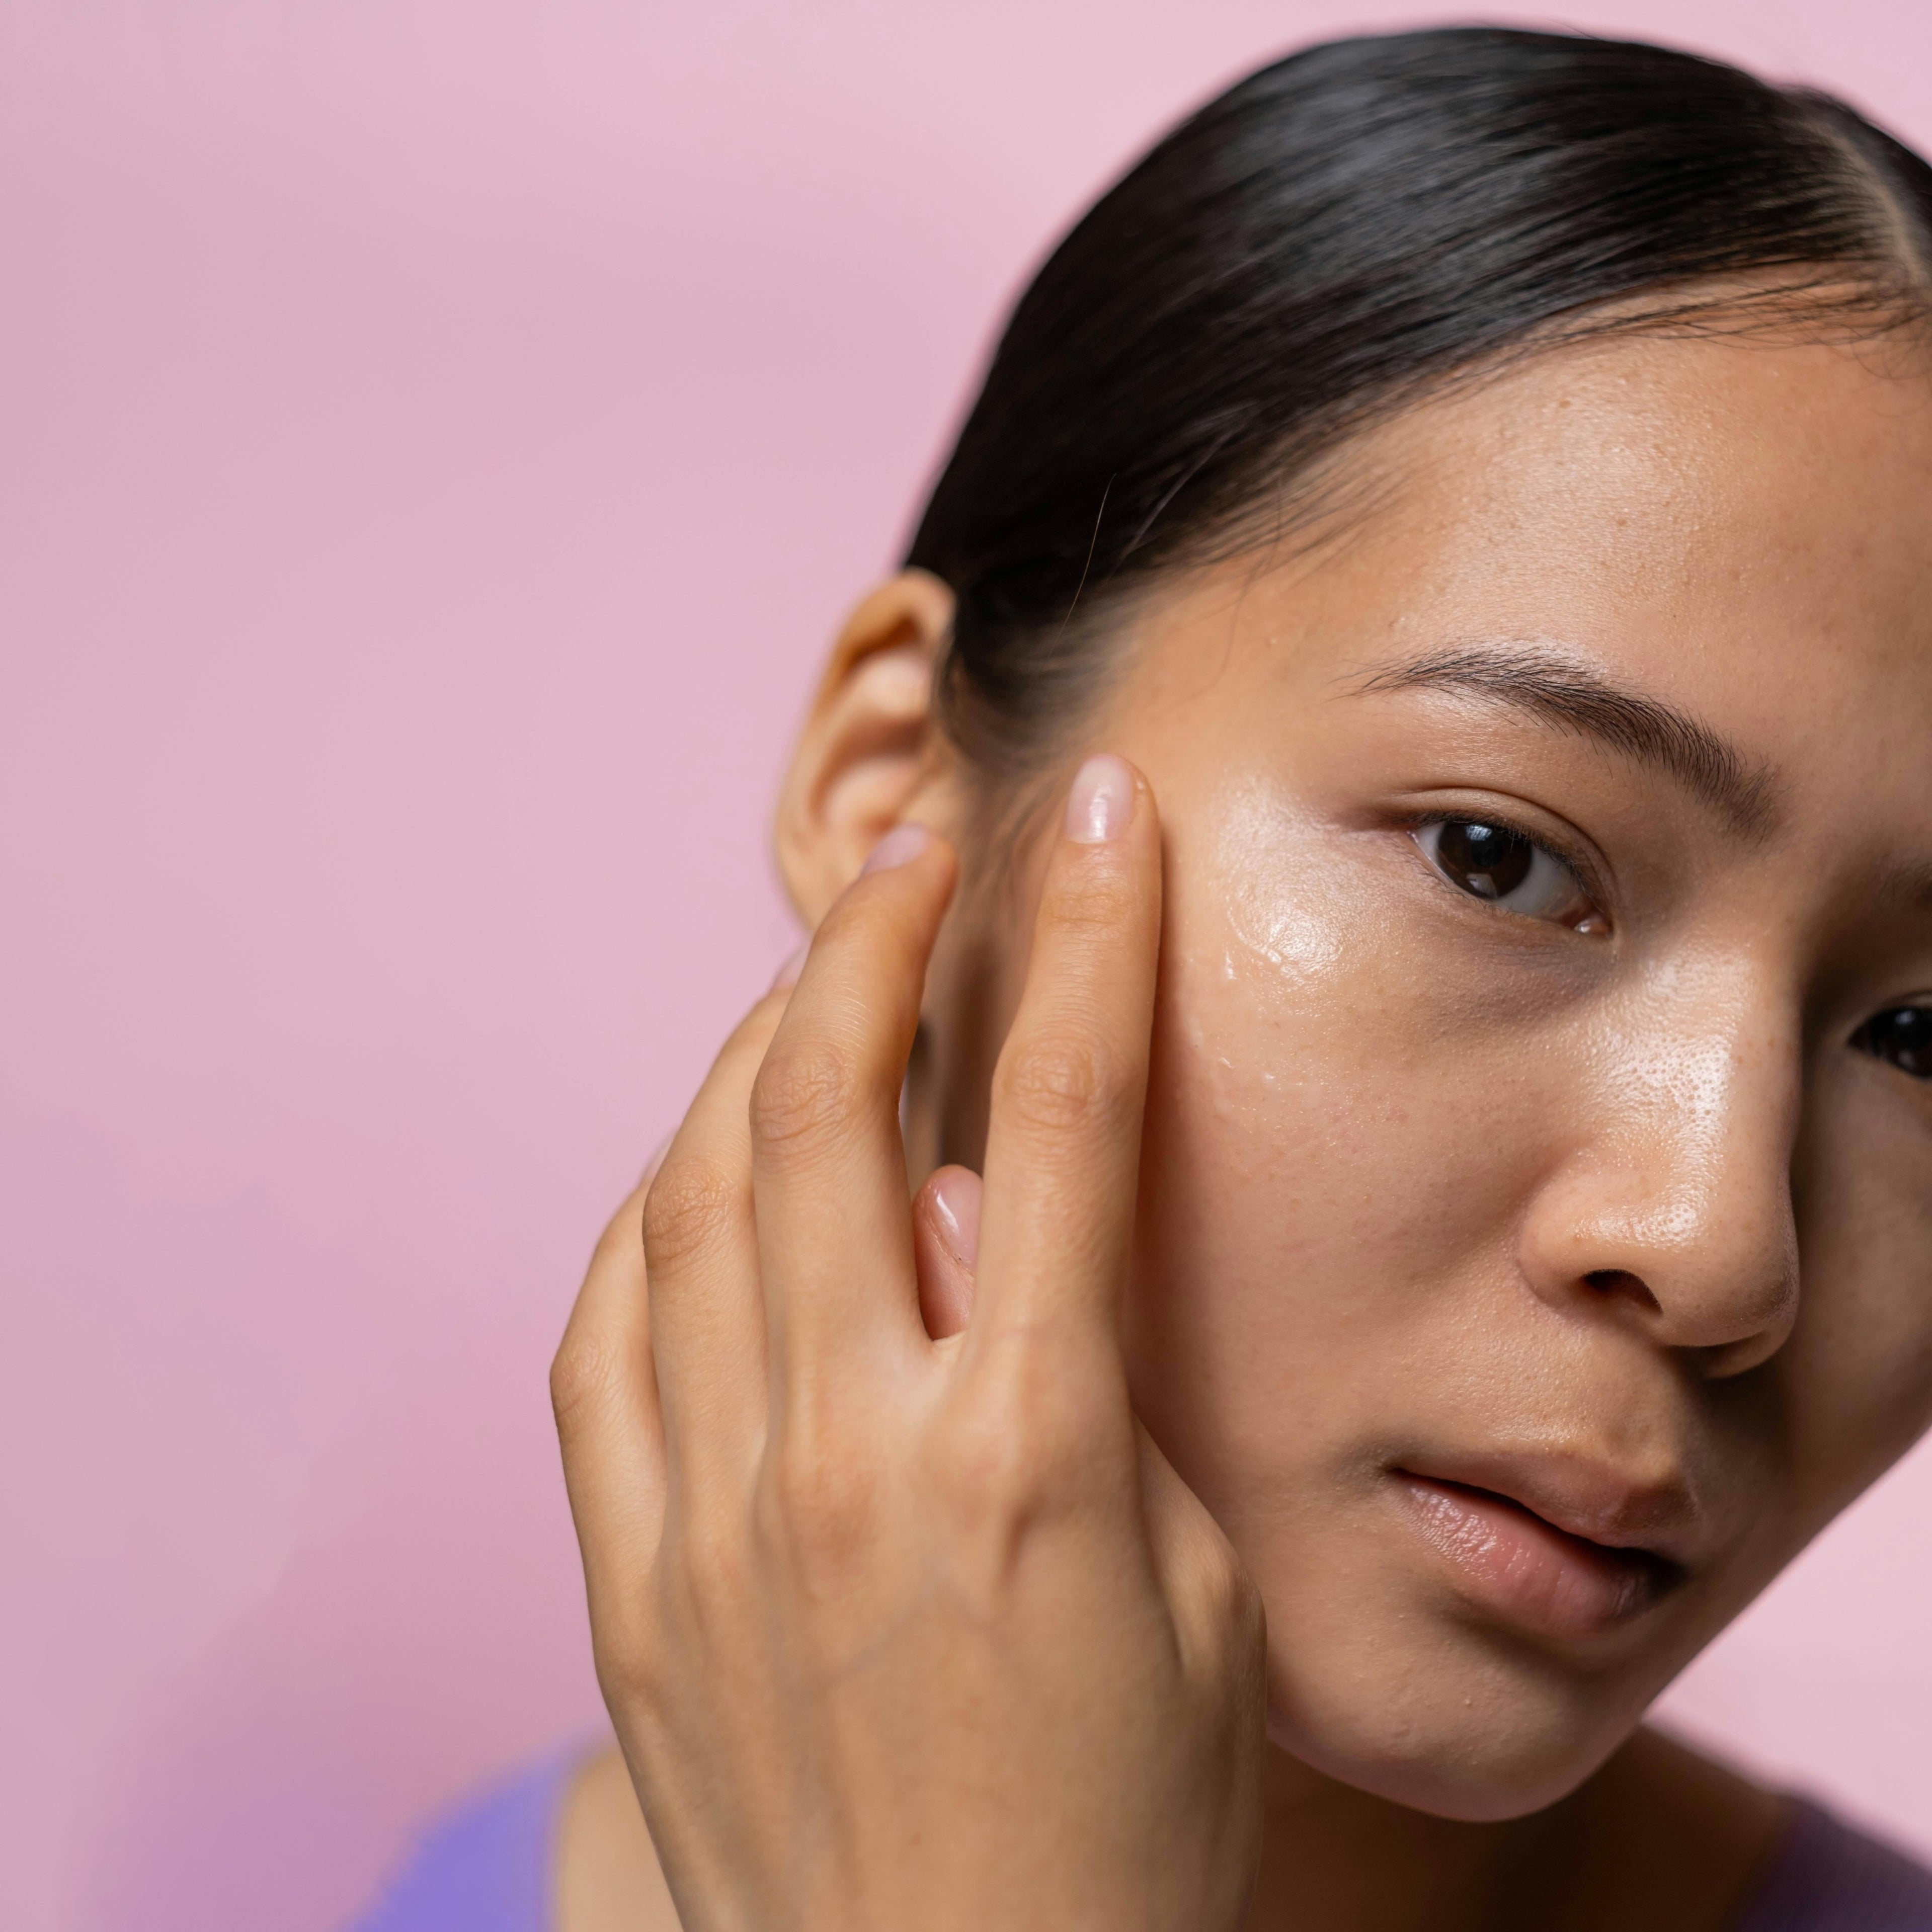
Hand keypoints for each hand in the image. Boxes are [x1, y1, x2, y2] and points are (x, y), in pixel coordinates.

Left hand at [552, 755, 1267, 1931]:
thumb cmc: (1124, 1824)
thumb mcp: (1192, 1593)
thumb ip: (1096, 1385)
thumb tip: (971, 1216)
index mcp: (1029, 1450)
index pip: (1059, 1114)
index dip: (1089, 935)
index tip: (1101, 818)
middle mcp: (851, 1450)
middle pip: (828, 1106)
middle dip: (869, 943)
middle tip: (909, 861)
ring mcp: (715, 1510)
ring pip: (695, 1191)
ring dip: (752, 1053)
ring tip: (807, 991)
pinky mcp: (631, 1572)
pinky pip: (602, 1334)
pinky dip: (653, 1213)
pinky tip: (704, 1168)